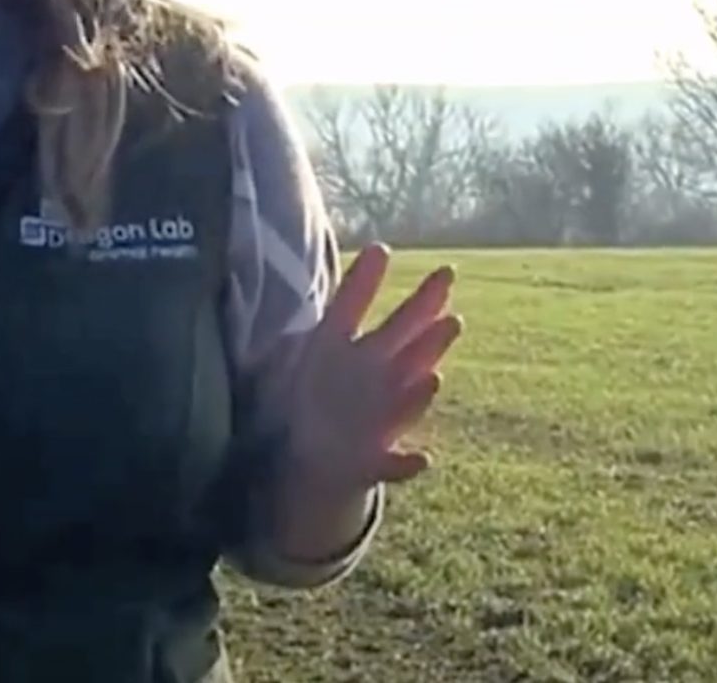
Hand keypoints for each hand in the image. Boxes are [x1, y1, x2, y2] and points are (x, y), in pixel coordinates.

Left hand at [279, 243, 461, 497]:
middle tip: (447, 274)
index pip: (350, 306)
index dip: (364, 280)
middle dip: (424, 305)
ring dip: (428, 361)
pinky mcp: (374, 459)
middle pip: (399, 333)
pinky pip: (394, 462)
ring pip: (411, 384)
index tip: (380, 250)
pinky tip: (422, 458)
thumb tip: (266, 333)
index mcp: (334, 349)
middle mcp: (365, 374)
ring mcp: (377, 413)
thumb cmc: (287, 411)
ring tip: (450, 338)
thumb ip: (270, 357)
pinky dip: (407, 462)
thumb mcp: (267, 378)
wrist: (302, 468)